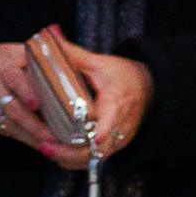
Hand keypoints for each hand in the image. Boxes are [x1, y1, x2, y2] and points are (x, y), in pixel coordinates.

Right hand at [0, 41, 55, 154]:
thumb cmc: (4, 60)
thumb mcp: (20, 52)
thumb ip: (46, 57)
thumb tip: (77, 64)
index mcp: (5, 67)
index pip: (14, 79)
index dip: (26, 91)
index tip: (36, 103)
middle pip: (13, 108)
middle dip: (34, 124)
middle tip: (54, 135)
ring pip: (9, 124)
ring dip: (31, 136)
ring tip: (53, 144)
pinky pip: (4, 130)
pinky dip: (23, 138)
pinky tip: (40, 143)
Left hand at [53, 41, 149, 166]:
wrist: (149, 87)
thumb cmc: (122, 75)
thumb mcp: (98, 63)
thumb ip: (71, 55)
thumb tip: (48, 36)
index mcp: (118, 101)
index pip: (112, 121)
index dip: (102, 133)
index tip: (92, 140)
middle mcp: (121, 124)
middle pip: (97, 147)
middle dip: (70, 150)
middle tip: (45, 146)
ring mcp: (119, 139)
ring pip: (93, 158)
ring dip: (69, 157)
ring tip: (46, 149)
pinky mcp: (115, 147)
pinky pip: (93, 161)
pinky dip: (74, 160)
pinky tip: (57, 154)